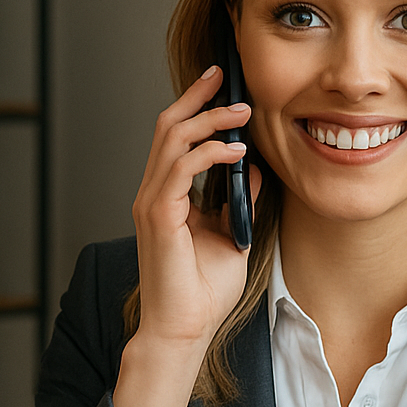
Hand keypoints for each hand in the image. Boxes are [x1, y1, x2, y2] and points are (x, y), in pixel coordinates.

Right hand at [114, 67, 262, 406]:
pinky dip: (209, 153)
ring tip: (242, 111)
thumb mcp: (232, 234)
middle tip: (226, 77)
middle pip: (168, 126)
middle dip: (198, 97)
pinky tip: (237, 152)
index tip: (222, 85)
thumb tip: (253, 169)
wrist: (184, 329)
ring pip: (172, 139)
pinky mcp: (158, 215)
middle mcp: (154, 193)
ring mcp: (152, 202)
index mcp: (167, 195)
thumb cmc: (203, 291)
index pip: (176, 138)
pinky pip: (181, 168)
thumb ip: (238, 201)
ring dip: (209, 120)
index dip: (197, 107)